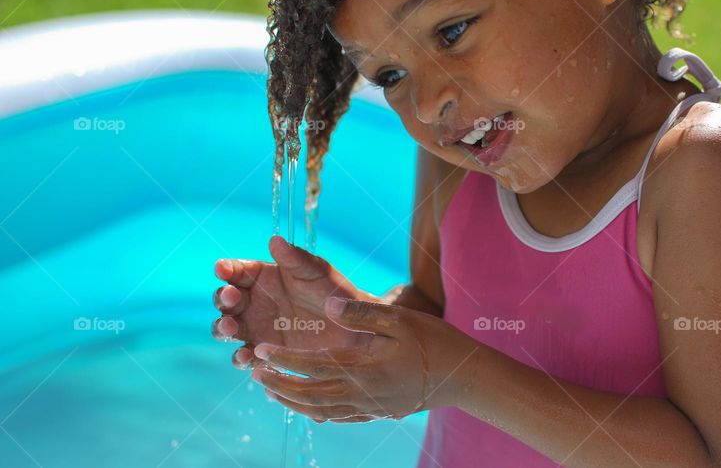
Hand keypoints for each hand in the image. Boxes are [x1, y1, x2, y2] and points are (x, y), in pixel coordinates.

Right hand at [212, 235, 376, 368]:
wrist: (352, 327)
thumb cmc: (334, 292)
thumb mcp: (317, 272)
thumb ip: (296, 259)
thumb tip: (275, 240)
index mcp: (263, 277)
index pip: (237, 271)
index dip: (226, 268)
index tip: (222, 269)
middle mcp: (254, 302)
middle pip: (226, 300)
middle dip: (223, 298)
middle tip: (231, 298)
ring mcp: (256, 328)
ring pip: (227, 328)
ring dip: (222, 328)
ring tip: (230, 327)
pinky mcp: (264, 353)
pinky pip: (245, 357)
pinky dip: (240, 358)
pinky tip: (247, 356)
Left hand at [250, 297, 478, 422]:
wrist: (463, 376)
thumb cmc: (433, 341)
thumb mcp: (400, 319)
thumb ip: (362, 313)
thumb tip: (328, 305)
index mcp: (363, 367)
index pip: (313, 365)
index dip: (285, 359)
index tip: (263, 350)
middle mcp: (361, 393)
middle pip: (310, 394)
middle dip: (280, 383)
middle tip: (255, 372)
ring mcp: (369, 407)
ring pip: (321, 410)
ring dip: (293, 401)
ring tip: (272, 390)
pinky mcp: (378, 412)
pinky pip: (339, 417)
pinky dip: (317, 412)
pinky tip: (309, 406)